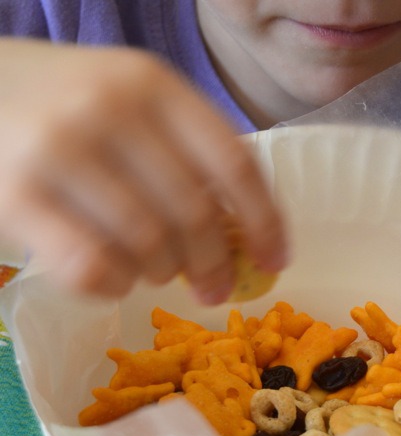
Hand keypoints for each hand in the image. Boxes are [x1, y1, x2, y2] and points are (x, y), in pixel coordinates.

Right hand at [0, 38, 287, 301]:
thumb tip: (243, 234)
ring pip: (148, 248)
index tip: (276, 262)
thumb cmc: (60, 108)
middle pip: (195, 214)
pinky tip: (113, 277)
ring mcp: (59, 154)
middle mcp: (108, 111)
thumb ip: (181, 152)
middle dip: (215, 265)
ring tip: (152, 269)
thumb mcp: (127, 103)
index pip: (233, 163)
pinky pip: (95, 270)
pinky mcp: (19, 199)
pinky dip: (115, 286)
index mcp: (149, 83)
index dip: (264, 222)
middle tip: (215, 289)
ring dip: (161, 274)